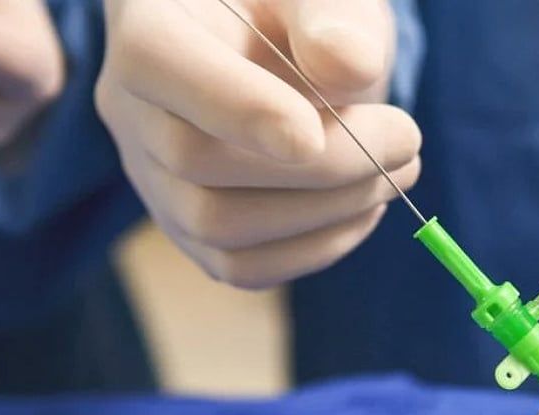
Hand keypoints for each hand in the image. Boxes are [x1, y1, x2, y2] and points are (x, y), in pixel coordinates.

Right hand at [97, 0, 420, 288]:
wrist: (289, 44)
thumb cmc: (306, 11)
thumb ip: (333, 15)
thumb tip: (347, 69)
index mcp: (149, 17)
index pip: (157, 63)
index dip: (236, 107)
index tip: (316, 135)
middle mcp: (131, 102)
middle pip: (197, 161)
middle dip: (320, 166)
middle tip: (407, 141)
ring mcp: (154, 172)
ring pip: (217, 228)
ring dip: (327, 213)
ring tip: (397, 171)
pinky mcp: (190, 225)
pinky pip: (241, 266)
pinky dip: (315, 248)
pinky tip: (363, 207)